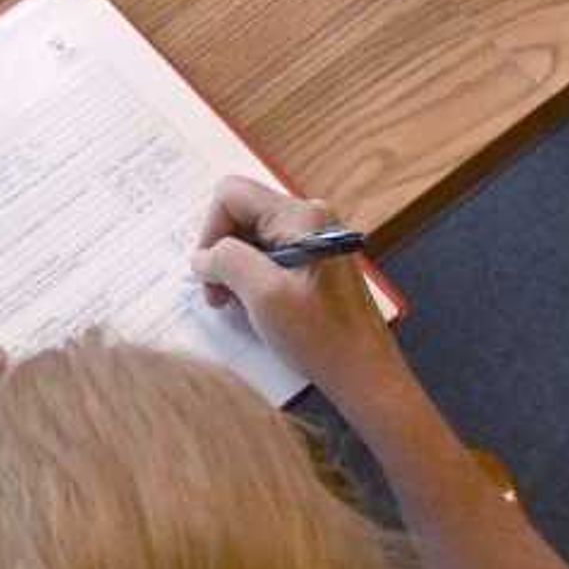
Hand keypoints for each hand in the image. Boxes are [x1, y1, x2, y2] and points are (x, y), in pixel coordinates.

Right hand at [189, 175, 405, 413]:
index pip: (232, 195)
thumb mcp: (264, 295)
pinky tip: (256, 307)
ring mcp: (315, 239)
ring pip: (254, 237)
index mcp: (301, 215)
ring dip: (235, 269)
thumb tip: (203, 256)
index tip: (209, 274)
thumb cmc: (321, 336)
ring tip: (236, 305)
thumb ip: (227, 261)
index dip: (211, 231)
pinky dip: (253, 278)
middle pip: (243, 215)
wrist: (365, 373)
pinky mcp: (316, 262)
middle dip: (222, 252)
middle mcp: (310, 217)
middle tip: (218, 296)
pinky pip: (271, 255)